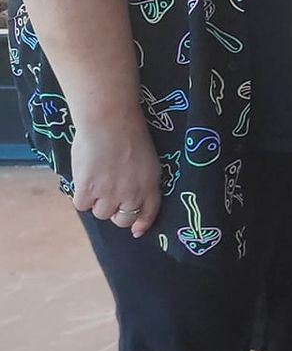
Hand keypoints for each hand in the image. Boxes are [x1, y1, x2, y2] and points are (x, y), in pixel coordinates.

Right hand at [69, 107, 161, 237]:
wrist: (110, 120)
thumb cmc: (129, 133)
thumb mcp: (147, 159)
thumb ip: (141, 181)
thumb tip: (128, 201)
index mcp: (150, 183)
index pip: (149, 212)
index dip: (142, 223)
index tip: (136, 230)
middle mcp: (132, 192)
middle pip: (122, 219)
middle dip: (114, 211)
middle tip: (107, 195)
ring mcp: (109, 193)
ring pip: (100, 213)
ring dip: (96, 202)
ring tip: (96, 180)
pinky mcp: (88, 189)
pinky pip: (81, 205)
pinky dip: (81, 195)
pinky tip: (84, 179)